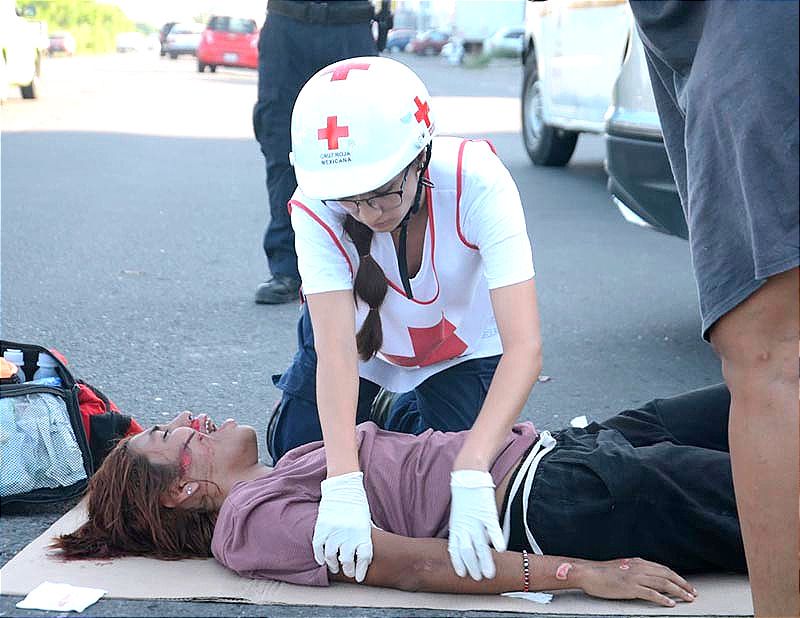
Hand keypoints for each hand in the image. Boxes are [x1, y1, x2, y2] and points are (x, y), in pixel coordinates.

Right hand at [312, 471, 373, 581]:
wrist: (343, 488)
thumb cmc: (357, 505)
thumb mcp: (366, 520)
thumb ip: (366, 536)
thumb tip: (371, 551)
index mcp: (363, 531)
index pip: (364, 557)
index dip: (360, 570)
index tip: (358, 577)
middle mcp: (349, 533)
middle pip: (348, 560)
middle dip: (347, 569)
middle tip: (347, 572)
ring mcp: (334, 530)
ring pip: (331, 556)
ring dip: (332, 565)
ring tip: (334, 567)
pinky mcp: (322, 527)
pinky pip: (319, 547)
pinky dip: (320, 556)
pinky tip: (322, 560)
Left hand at [448, 469, 505, 579]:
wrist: (468, 476)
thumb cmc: (465, 497)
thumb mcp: (459, 516)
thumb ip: (463, 531)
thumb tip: (470, 546)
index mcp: (456, 527)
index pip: (454, 549)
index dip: (458, 562)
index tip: (462, 575)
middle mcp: (465, 526)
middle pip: (466, 550)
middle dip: (472, 566)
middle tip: (478, 579)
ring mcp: (475, 520)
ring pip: (479, 544)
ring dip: (484, 560)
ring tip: (489, 574)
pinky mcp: (487, 512)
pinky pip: (492, 528)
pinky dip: (496, 539)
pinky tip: (500, 550)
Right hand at [578, 558, 696, 606]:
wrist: (589, 573)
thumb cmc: (602, 573)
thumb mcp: (622, 567)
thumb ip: (635, 570)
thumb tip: (646, 577)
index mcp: (638, 562)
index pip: (663, 568)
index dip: (677, 577)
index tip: (686, 585)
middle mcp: (639, 567)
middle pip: (667, 574)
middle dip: (683, 584)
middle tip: (693, 592)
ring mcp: (635, 577)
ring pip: (663, 583)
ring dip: (678, 591)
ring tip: (688, 598)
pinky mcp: (630, 587)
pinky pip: (651, 593)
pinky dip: (663, 598)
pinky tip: (670, 603)